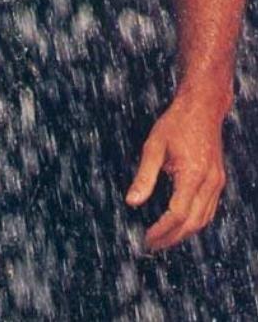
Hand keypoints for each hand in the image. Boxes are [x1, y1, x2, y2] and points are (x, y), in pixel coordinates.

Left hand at [126, 95, 226, 251]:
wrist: (202, 107)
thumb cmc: (176, 123)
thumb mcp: (154, 145)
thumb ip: (144, 176)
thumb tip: (132, 202)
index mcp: (193, 174)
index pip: (177, 214)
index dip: (161, 230)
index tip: (146, 238)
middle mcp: (210, 182)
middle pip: (192, 223)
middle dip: (172, 238)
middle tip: (151, 245)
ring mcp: (217, 182)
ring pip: (204, 220)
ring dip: (184, 233)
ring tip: (163, 239)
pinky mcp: (219, 180)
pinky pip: (209, 210)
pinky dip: (195, 221)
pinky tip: (180, 223)